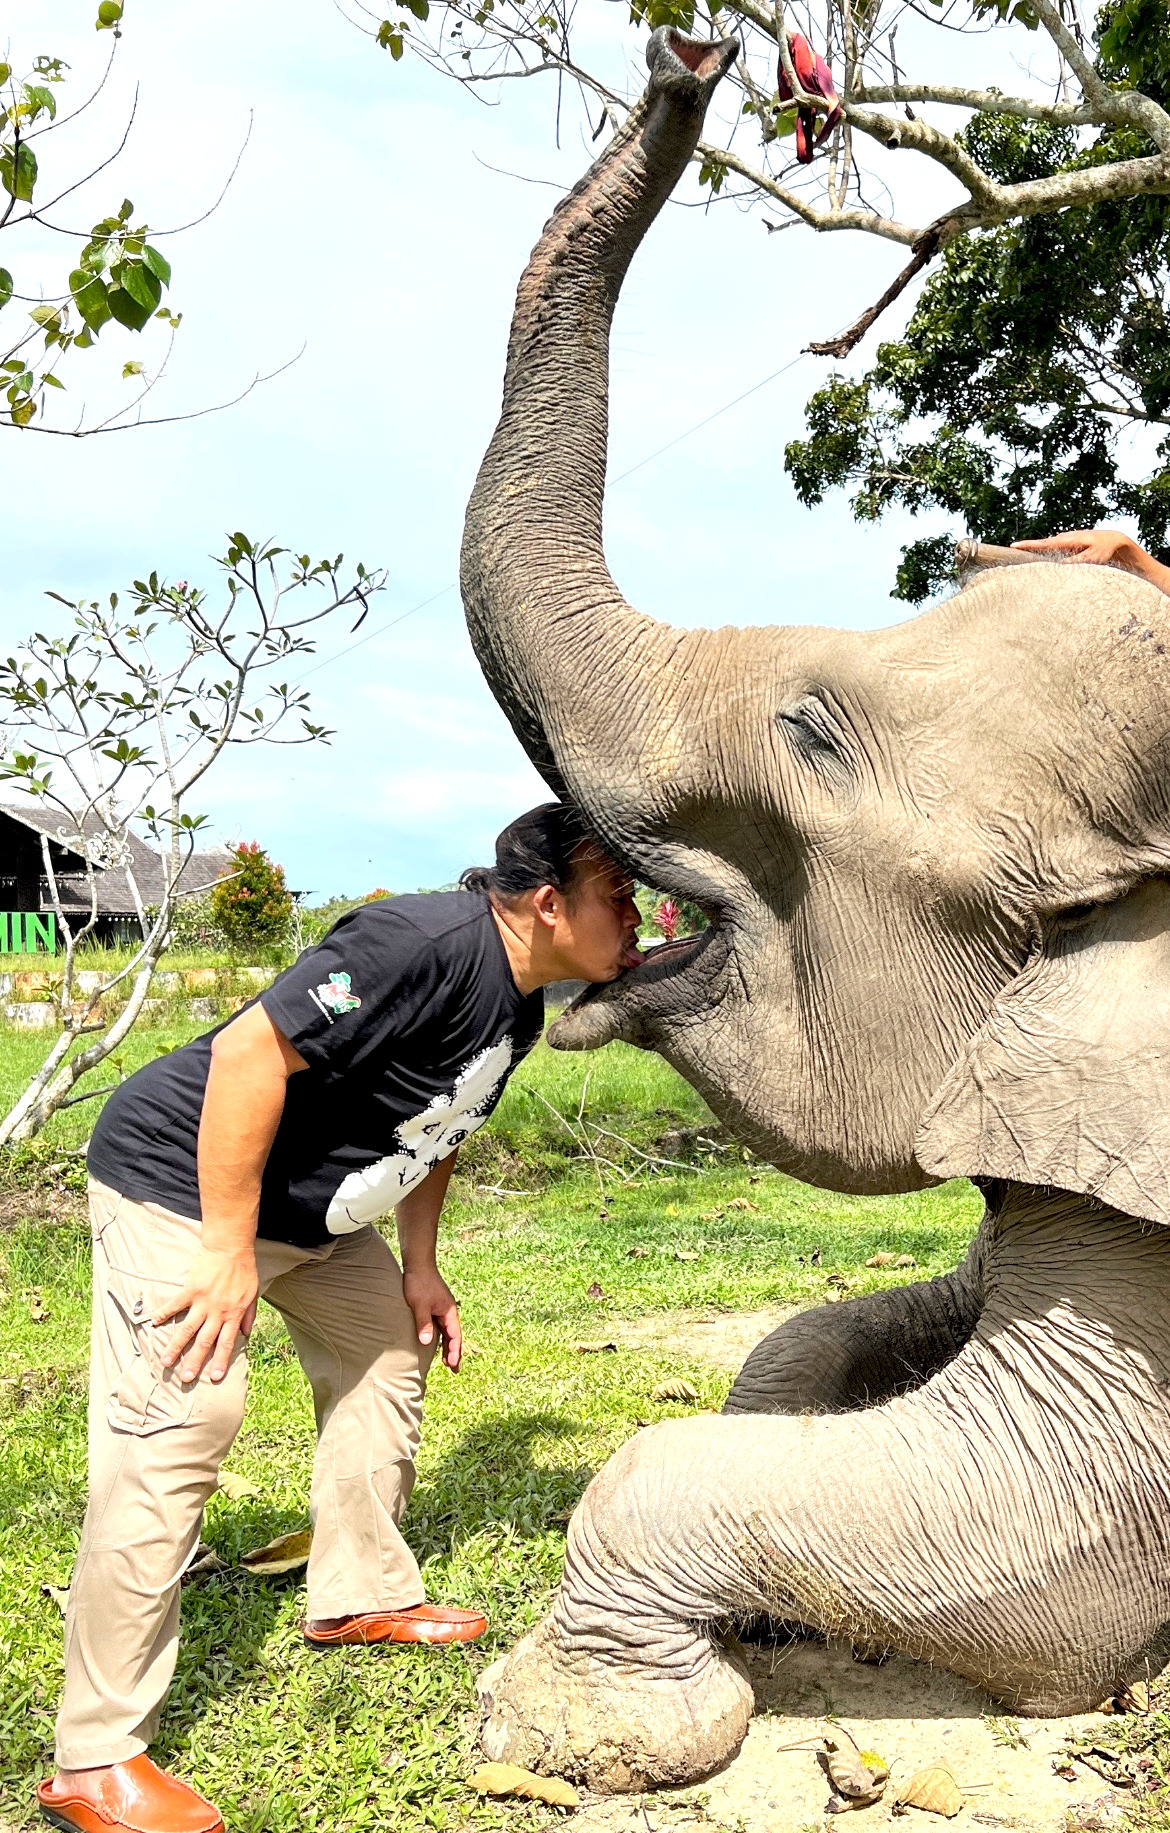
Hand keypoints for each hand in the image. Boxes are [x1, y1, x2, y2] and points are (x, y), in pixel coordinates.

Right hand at [153, 1247, 258, 1384]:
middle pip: (204, 1341)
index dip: (221, 1361)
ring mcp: (202, 1301)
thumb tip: (246, 1334)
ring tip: (165, 1362)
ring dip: (175, 1347)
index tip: (215, 1377)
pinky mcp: (190, 1290)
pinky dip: (163, 1313)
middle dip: (195, 1361)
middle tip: (186, 1378)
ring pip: (187, 1329)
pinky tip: (153, 1323)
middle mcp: (217, 1311)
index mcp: (233, 1314)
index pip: (227, 1342)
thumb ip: (248, 1315)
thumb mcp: (253, 1294)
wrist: (231, 1248)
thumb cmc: (244, 1270)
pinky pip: (174, 1305)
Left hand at [402, 1266, 461, 1371]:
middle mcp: (448, 1312)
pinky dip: (441, 1338)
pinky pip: (441, 1327)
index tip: (453, 1365)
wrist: (418, 1265)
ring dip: (448, 1347)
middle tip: (455, 1370)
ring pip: (447, 1332)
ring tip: (447, 1362)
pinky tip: (436, 1344)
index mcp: (449, 1311)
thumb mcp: (420, 1305)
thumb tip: (426, 1342)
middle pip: (454, 1336)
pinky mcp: (435, 1307)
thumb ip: (423, 1323)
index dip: (454, 1351)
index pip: (454, 1335)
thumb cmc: (419, 1283)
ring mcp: (442, 1310)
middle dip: (455, 1353)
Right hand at [1011, 528, 1142, 569]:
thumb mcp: (1092, 558)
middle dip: (1028, 547)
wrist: (1115, 540)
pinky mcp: (1070, 544)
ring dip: (1037, 550)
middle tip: (1011, 549)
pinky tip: (1042, 556)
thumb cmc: (1105, 550)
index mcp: (1068, 540)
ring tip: (1022, 553)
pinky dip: (1047, 551)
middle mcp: (1065, 538)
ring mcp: (1067, 540)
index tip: (1013, 546)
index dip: (1029, 546)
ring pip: (1049, 546)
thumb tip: (1057, 566)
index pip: (1044, 544)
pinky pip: (1055, 548)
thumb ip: (1075, 562)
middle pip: (1043, 544)